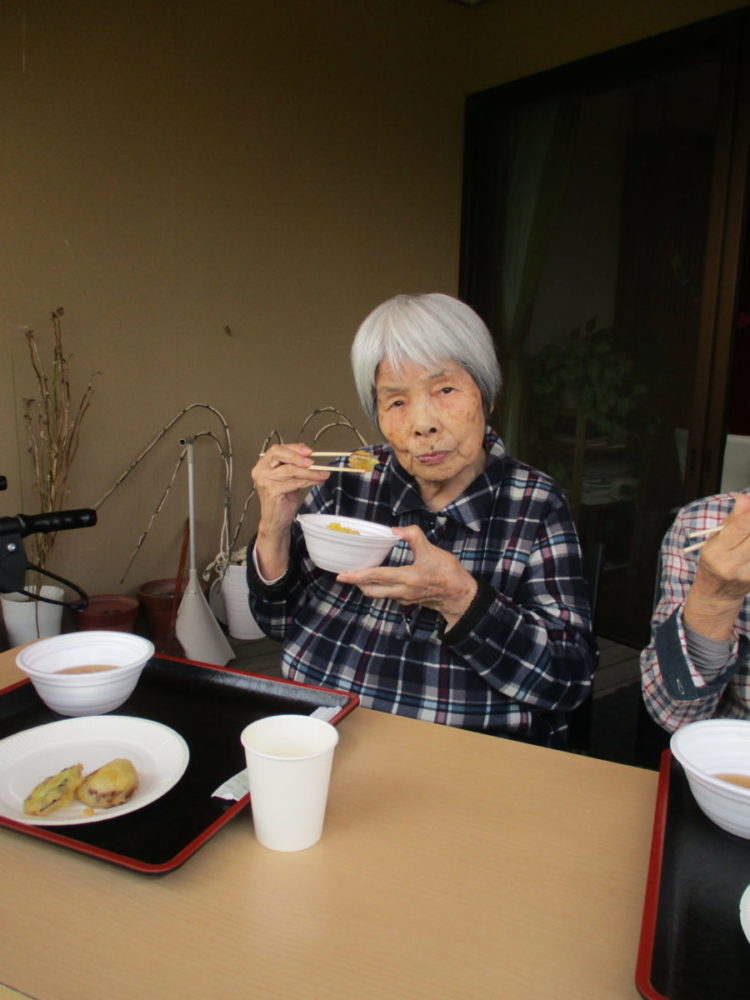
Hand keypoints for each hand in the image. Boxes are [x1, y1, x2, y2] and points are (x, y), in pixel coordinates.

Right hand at [251, 443, 329, 577]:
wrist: (276, 520)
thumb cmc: (282, 498)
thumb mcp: (289, 477)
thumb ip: (294, 466)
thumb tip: (310, 456)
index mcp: (263, 464)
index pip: (278, 449)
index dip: (294, 448)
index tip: (309, 451)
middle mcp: (260, 470)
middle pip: (279, 455)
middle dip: (298, 457)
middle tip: (313, 462)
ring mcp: (264, 481)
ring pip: (290, 470)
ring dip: (310, 472)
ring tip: (323, 473)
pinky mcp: (272, 491)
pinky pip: (294, 482)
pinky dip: (309, 481)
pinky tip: (317, 481)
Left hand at [336, 525, 477, 628]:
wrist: (460, 595)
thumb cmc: (448, 573)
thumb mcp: (432, 550)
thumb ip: (414, 536)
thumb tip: (395, 530)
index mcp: (406, 578)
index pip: (376, 577)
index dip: (357, 575)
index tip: (342, 575)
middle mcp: (402, 592)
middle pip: (371, 591)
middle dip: (357, 583)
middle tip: (346, 575)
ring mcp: (404, 599)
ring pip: (379, 594)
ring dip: (368, 586)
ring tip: (360, 575)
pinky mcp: (409, 602)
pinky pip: (389, 596)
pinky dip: (381, 588)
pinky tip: (381, 579)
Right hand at [685, 493, 749, 638]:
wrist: (716, 594)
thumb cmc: (714, 562)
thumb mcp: (715, 540)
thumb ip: (732, 520)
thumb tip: (745, 498)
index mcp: (716, 552)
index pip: (741, 527)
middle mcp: (733, 565)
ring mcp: (748, 574)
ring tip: (748, 535)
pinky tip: (749, 543)